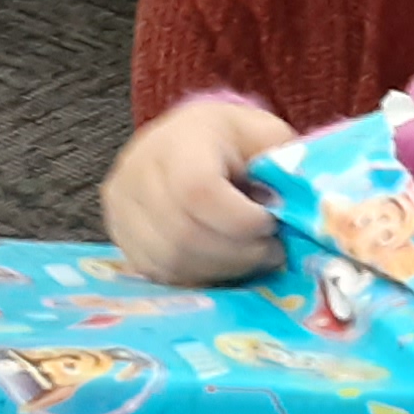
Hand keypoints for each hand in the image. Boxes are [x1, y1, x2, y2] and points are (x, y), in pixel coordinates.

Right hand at [101, 97, 293, 283]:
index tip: (271, 223)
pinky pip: (159, 272)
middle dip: (239, 252)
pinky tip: (222, 261)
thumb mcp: (268, 137)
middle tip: (271, 250)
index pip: (198, 191)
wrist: (189, 141)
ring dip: (222, 268)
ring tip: (251, 255)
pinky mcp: (120, 234)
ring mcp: (122, 204)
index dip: (241, 220)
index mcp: (180, 138)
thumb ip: (284, 166)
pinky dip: (199, 275)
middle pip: (184, 233)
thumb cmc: (237, 142)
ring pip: (171, 259)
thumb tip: (293, 206)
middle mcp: (139, 168)